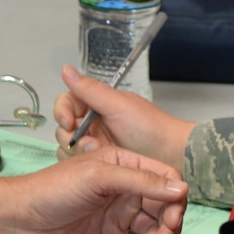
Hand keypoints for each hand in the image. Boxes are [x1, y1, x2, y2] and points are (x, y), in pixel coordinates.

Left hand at [3, 145, 186, 233]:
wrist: (19, 220)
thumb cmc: (49, 189)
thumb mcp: (98, 177)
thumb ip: (140, 181)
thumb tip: (178, 188)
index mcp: (123, 165)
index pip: (164, 178)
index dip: (175, 196)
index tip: (174, 212)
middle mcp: (124, 190)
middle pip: (164, 206)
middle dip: (170, 223)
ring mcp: (118, 215)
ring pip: (155, 229)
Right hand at [53, 64, 194, 166]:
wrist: (171, 155)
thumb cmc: (149, 127)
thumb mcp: (117, 105)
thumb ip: (90, 89)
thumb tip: (66, 68)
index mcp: (97, 104)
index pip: (66, 103)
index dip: (62, 112)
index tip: (69, 122)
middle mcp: (93, 122)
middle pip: (63, 126)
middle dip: (72, 135)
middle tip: (91, 143)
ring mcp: (95, 142)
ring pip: (67, 145)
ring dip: (77, 150)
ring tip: (98, 152)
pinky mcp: (98, 161)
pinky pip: (77, 161)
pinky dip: (82, 162)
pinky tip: (98, 164)